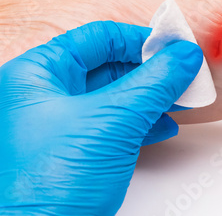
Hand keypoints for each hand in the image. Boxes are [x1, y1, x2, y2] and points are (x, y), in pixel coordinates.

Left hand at [0, 21, 202, 214]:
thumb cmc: (49, 184)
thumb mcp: (111, 122)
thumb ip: (153, 83)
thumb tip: (184, 55)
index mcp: (38, 73)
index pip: (97, 38)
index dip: (139, 39)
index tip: (174, 46)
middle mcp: (46, 95)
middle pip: (108, 66)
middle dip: (150, 71)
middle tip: (184, 72)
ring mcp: (60, 125)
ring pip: (115, 97)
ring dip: (151, 97)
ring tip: (181, 99)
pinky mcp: (75, 152)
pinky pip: (114, 124)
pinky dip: (142, 123)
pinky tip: (164, 127)